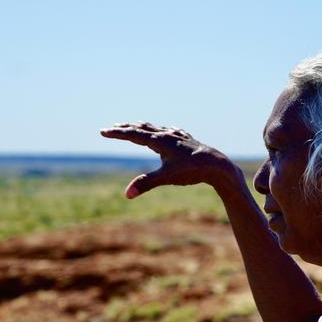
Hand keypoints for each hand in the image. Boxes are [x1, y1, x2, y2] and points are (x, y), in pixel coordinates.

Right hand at [100, 122, 236, 197]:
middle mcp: (167, 135)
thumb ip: (146, 184)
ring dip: (142, 127)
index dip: (117, 133)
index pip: (133, 134)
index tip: (103, 131)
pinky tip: (167, 130)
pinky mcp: (187, 140)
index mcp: (160, 141)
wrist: (217, 165)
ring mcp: (178, 136)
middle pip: (142, 128)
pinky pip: (171, 131)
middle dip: (125, 128)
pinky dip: (162, 130)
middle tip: (111, 128)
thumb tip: (127, 194)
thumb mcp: (167, 178)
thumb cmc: (192, 170)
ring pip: (156, 128)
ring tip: (133, 127)